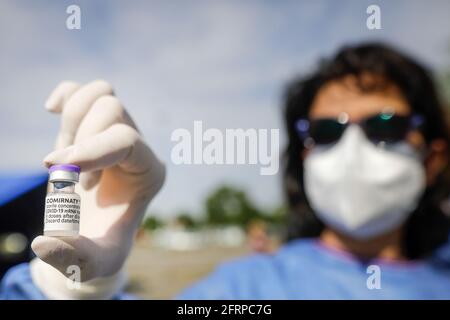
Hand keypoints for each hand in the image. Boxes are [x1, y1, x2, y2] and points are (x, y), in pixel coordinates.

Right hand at [30, 80, 164, 297]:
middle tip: (69, 177)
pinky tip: (52, 109)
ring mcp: (118, 131)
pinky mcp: (94, 126)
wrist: (91, 233)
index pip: (127, 140)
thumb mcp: (93, 262)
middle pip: (111, 110)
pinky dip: (66, 95)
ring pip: (100, 94)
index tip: (60, 169)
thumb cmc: (99, 246)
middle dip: (79, 139)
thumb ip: (74, 257)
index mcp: (149, 173)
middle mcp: (138, 146)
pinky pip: (84, 91)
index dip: (92, 149)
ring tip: (65, 158)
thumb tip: (44, 242)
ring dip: (70, 122)